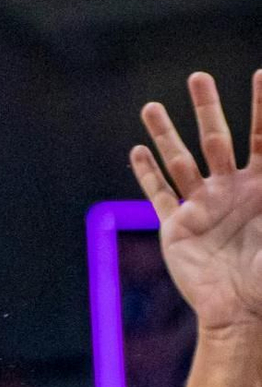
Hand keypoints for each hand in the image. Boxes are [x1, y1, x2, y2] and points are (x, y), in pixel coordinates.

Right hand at [132, 72, 261, 332]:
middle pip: (217, 139)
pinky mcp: (176, 228)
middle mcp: (229, 190)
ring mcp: (201, 207)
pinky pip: (159, 197)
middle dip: (207, 108)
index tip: (261, 73)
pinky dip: (147, 175)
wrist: (240, 313)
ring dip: (166, 134)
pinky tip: (137, 152)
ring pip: (181, 162)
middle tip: (198, 77)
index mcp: (261, 188)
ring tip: (150, 106)